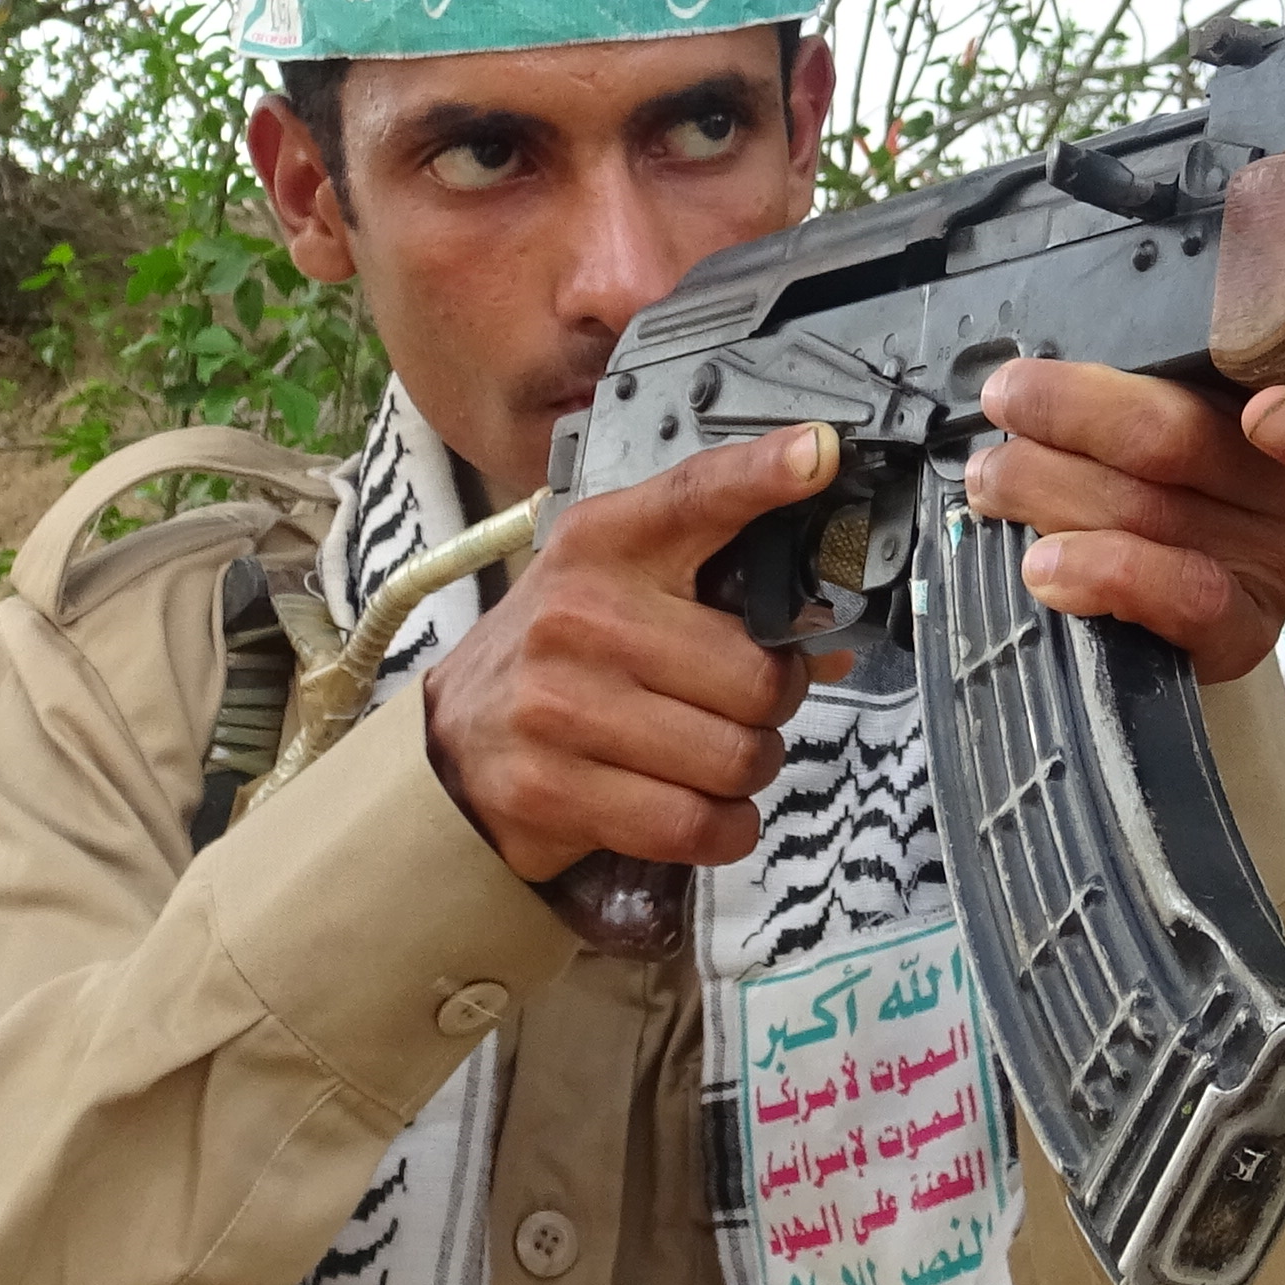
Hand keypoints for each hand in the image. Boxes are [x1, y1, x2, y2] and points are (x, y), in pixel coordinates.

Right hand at [419, 422, 856, 878]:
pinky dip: (724, 830)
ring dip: (748, 772)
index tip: (819, 454)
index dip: (764, 476)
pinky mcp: (551, 788)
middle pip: (759, 677)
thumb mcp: (623, 590)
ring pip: (736, 758)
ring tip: (710, 756)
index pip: (696, 497)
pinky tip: (703, 810)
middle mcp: (580, 615)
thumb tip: (831, 642)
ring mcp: (559, 704)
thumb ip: (722, 592)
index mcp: (605, 544)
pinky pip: (693, 825)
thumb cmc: (562, 657)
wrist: (453, 743)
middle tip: (741, 707)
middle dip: (773, 705)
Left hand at [968, 361, 1284, 682]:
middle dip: (1079, 414)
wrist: (1152, 607)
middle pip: (1195, 442)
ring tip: (993, 476)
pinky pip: (1180, 597)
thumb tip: (1041, 359)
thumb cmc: (1151, 481)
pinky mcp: (1241, 634)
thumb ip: (1143, 373)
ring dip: (1053, 487)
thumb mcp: (1163, 406)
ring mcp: (1279, 571)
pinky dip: (1103, 571)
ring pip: (1159, 512)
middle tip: (1006, 402)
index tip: (1264, 410)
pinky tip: (1045, 564)